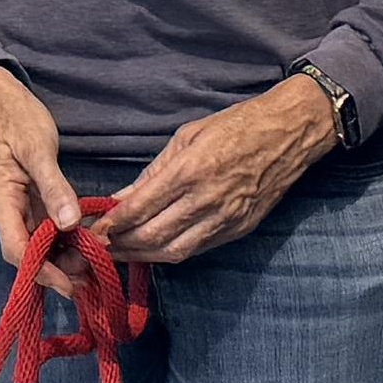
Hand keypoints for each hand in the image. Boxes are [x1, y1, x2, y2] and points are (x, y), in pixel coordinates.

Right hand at [0, 66, 82, 290]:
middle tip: (92, 277)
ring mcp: (21, 206)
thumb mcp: (36, 149)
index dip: (43, 271)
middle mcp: (9, 211)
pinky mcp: (33, 199)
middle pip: (30, 253)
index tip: (70, 284)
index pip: (18, 249)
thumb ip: (53, 187)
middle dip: (59, 269)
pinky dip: (67, 238)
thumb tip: (69, 223)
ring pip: (41, 243)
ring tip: (95, 266)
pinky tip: (88, 242)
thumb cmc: (14, 119)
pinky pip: (48, 227)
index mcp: (2, 202)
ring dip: (65, 256)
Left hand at [104, 77, 337, 268]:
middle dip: (121, 245)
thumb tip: (125, 196)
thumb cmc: (236, 126)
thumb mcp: (188, 136)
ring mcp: (226, 218)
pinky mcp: (240, 228)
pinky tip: (153, 249)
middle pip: (153, 236)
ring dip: (143, 256)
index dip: (113, 222)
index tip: (93, 228)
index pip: (141, 207)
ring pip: (175, 251)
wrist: (289, 134)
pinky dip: (171, 252)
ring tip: (121, 253)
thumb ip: (155, 170)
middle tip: (98, 247)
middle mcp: (207, 199)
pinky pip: (198, 249)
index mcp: (191, 170)